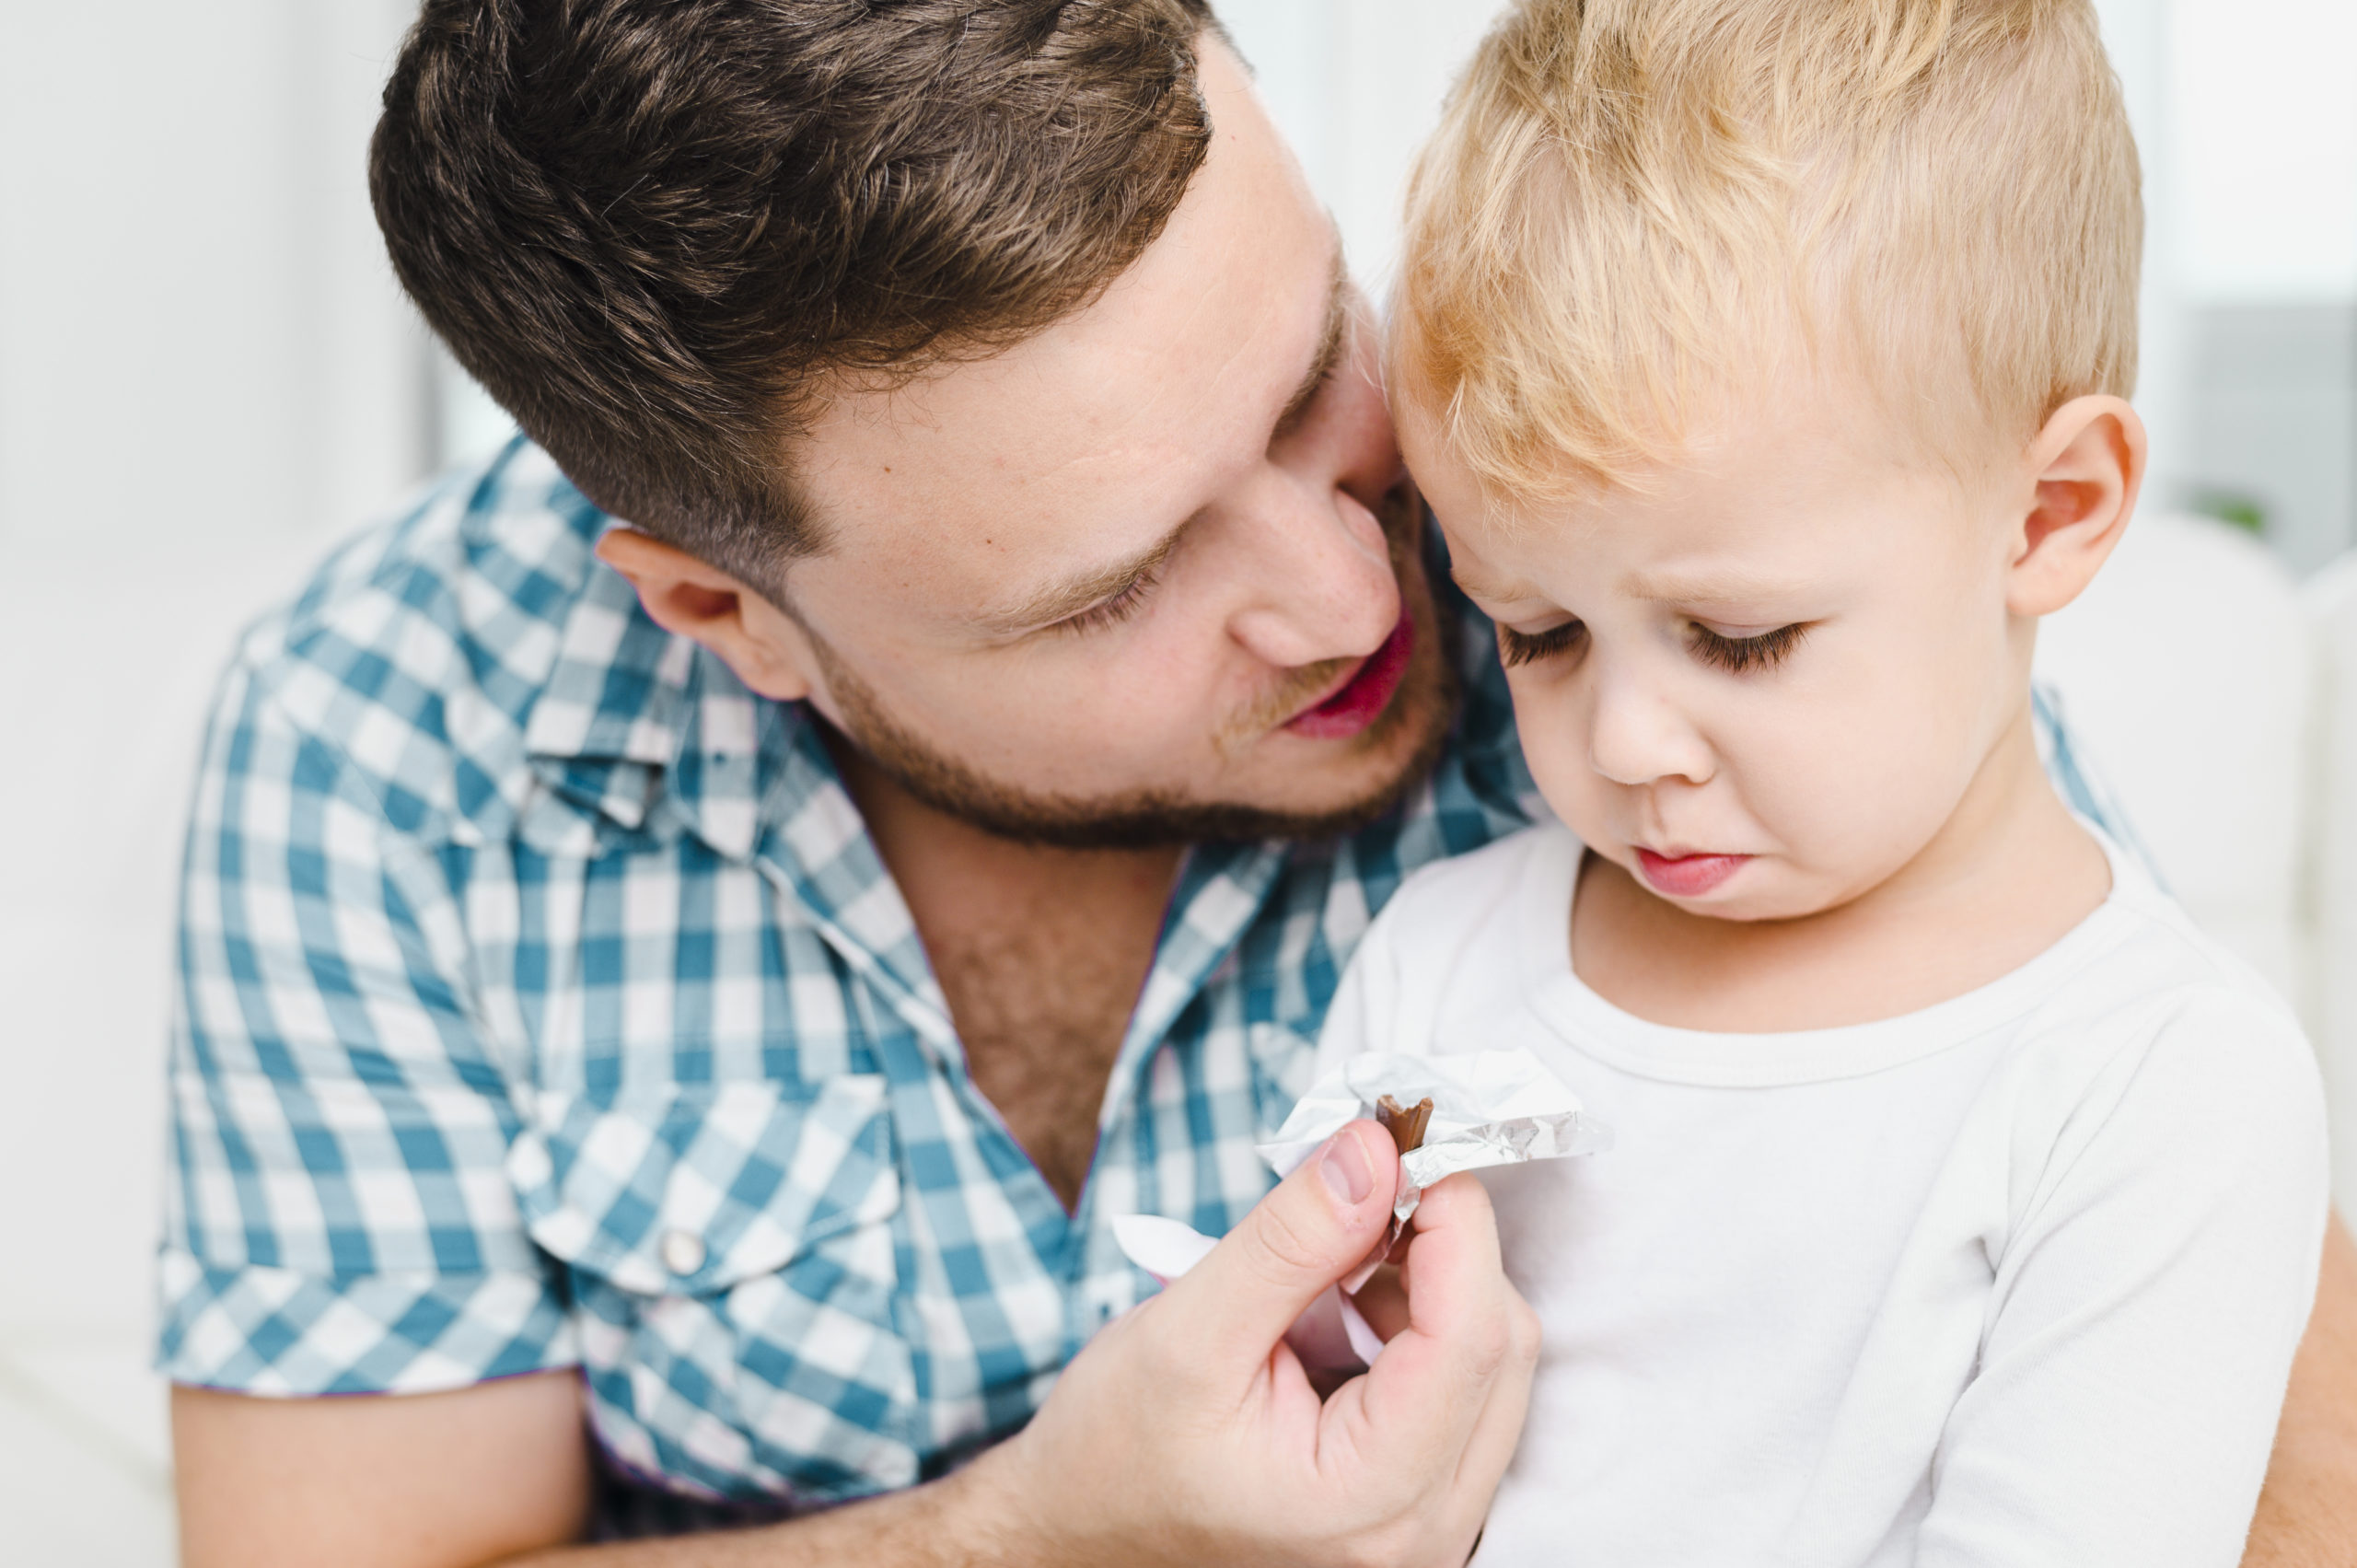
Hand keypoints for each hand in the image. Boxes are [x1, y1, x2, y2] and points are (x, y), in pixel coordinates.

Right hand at [971, 1119, 1538, 1567]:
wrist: (1079, 1533)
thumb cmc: (1115, 1453)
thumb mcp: (1189, 1328)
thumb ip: (1292, 1238)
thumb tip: (1378, 1147)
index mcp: (1369, 1502)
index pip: (1471, 1336)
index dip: (1453, 1220)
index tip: (1403, 1142)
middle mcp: (1424, 1532)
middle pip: (1500, 1348)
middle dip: (1441, 1249)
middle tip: (1356, 1191)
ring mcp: (1429, 1526)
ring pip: (1490, 1362)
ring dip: (1427, 1285)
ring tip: (1323, 1269)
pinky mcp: (1420, 1502)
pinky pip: (1463, 1388)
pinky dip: (1416, 1323)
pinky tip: (1338, 1309)